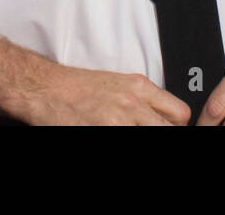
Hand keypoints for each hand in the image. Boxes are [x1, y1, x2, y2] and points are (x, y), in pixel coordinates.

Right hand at [20, 65, 191, 124]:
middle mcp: (132, 104)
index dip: (175, 127)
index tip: (167, 129)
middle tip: (150, 135)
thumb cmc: (76, 88)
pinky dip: (120, 141)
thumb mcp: (116, 85)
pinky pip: (126, 141)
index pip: (180, 114)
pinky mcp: (101, 131)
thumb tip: (157, 118)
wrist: (44, 88)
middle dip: (162, 134)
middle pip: (168, 130)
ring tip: (123, 132)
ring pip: (152, 135)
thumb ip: (141, 100)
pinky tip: (105, 134)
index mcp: (139, 87)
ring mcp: (118, 121)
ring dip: (145, 139)